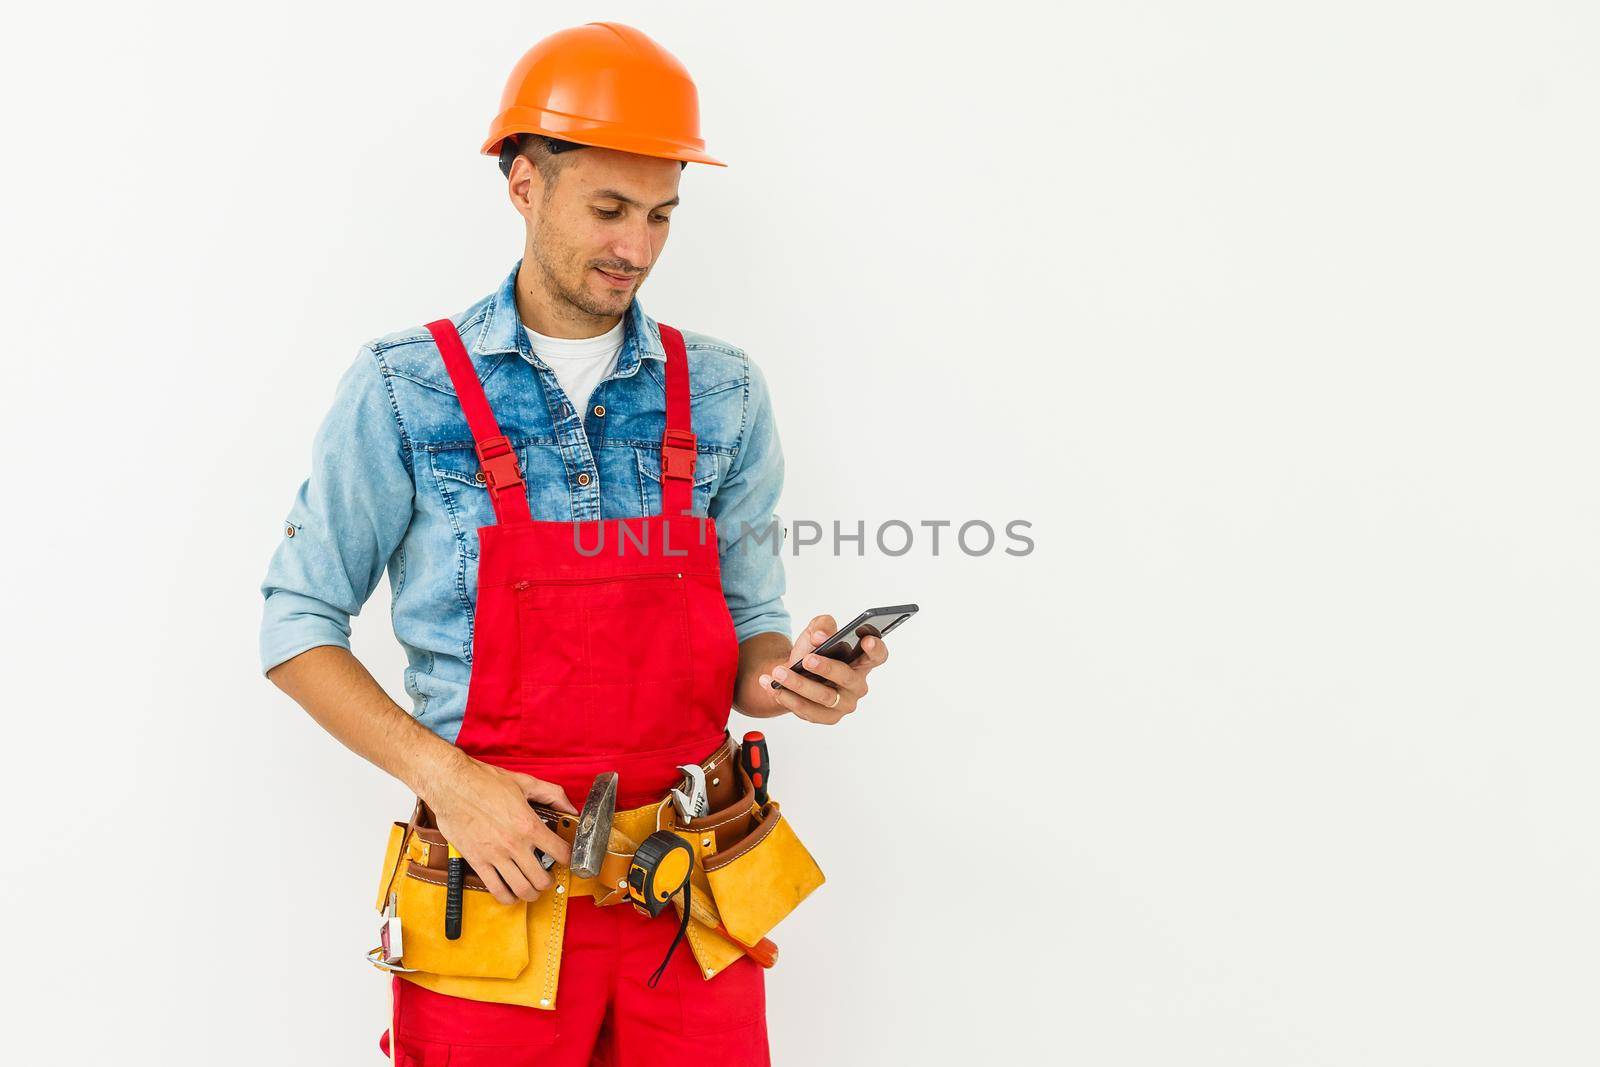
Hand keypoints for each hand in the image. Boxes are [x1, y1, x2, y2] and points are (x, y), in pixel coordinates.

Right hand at [421, 752, 575, 905]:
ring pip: (522, 890)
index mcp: (529, 825)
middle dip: (549, 881)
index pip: (560, 853)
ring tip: (532, 887)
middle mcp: (514, 844)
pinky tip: (511, 893)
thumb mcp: (525, 782)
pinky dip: (508, 897)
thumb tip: (570, 808)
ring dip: (531, 893)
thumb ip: (552, 794)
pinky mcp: (477, 862)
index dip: (569, 858)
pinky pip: (496, 890)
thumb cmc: (484, 782)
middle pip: (542, 879)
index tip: (566, 858)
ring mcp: (495, 856)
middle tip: (548, 876)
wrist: (450, 785)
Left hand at [758, 614, 889, 724]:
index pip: (877, 655)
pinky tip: (774, 687)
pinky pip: (809, 711)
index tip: (866, 640)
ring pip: (824, 697)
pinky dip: (789, 698)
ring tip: (779, 672)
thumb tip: (819, 635)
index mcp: (862, 661)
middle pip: (847, 677)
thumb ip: (821, 625)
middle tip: (806, 659)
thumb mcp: (816, 631)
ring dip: (799, 684)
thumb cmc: (811, 650)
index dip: (875, 649)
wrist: (792, 672)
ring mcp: (844, 703)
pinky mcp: (828, 717)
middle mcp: (857, 684)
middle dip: (826, 668)